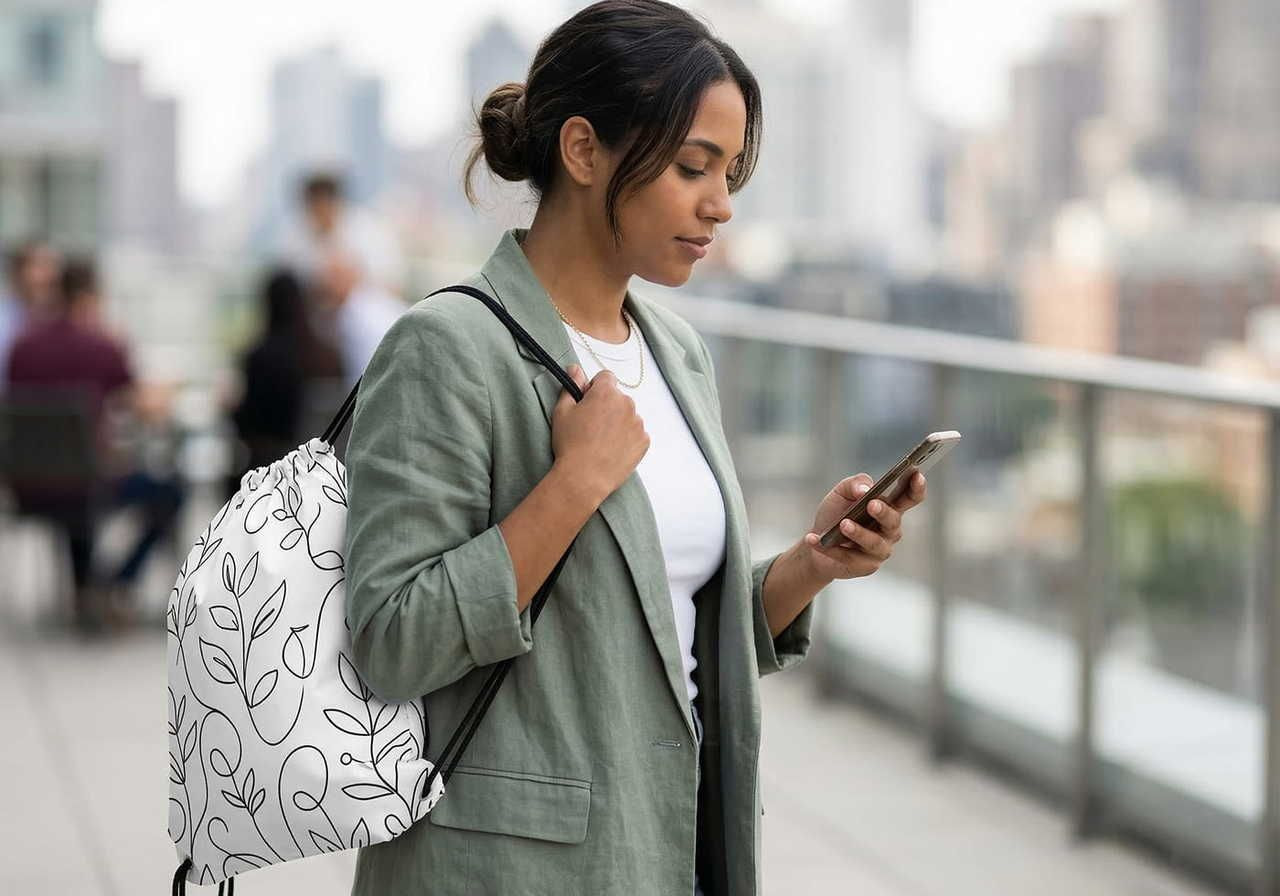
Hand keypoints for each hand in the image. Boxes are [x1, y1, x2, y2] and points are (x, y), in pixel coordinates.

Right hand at [551, 364, 649, 501]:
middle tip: (591, 426)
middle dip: (607, 406)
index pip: (605, 377)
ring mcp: (638, 423)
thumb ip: (571, 385)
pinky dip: (627, 438)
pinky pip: (636, 433)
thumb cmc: (570, 444)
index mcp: (606, 393)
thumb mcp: (562, 411)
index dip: (594, 388)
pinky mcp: (644, 441)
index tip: (587, 403)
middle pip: (617, 397)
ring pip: (628, 415)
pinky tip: (612, 450)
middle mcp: (627, 404)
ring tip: (601, 441)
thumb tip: (575, 368)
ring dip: (618, 422)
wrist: (584, 477)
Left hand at [800, 472, 926, 581]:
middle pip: (893, 521)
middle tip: (871, 504)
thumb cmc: (836, 513)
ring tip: (842, 524)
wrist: (816, 541)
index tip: (917, 474)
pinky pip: (850, 558)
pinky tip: (814, 540)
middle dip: (883, 512)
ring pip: (874, 543)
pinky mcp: (865, 566)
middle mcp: (890, 530)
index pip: (910, 498)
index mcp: (889, 508)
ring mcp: (880, 550)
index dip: (916, 488)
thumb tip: (865, 489)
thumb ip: (854, 484)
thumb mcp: (841, 493)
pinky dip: (830, 549)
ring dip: (858, 533)